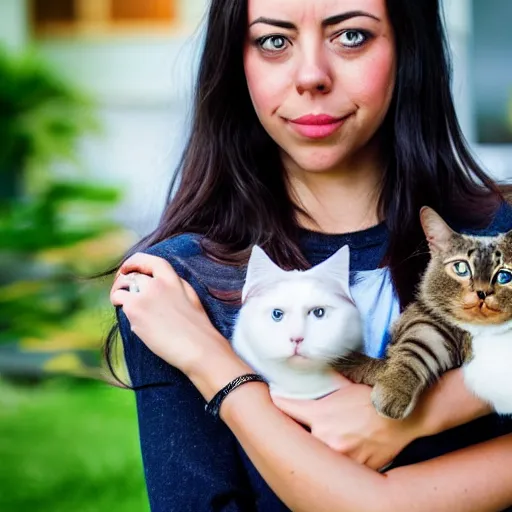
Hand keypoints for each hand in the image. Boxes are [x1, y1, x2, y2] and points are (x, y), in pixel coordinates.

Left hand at [110, 252, 232, 376]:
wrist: (197, 346)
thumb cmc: (197, 328)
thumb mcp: (190, 297)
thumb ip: (175, 286)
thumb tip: (159, 284)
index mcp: (173, 280)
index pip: (150, 261)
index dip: (134, 262)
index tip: (127, 268)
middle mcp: (157, 284)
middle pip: (132, 275)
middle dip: (122, 280)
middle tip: (119, 290)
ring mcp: (145, 295)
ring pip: (121, 288)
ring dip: (117, 293)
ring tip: (118, 302)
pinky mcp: (135, 309)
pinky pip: (120, 303)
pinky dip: (121, 308)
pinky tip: (132, 320)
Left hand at [273, 377, 422, 470]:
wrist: (402, 417)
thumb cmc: (373, 398)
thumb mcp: (345, 385)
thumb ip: (324, 378)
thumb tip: (303, 360)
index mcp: (320, 415)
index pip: (285, 408)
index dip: (278, 401)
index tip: (275, 398)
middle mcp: (325, 438)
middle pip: (298, 435)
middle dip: (297, 429)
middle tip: (298, 421)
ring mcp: (339, 457)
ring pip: (317, 453)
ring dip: (317, 446)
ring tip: (331, 435)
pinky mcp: (353, 469)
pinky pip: (336, 467)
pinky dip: (336, 460)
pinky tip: (343, 450)